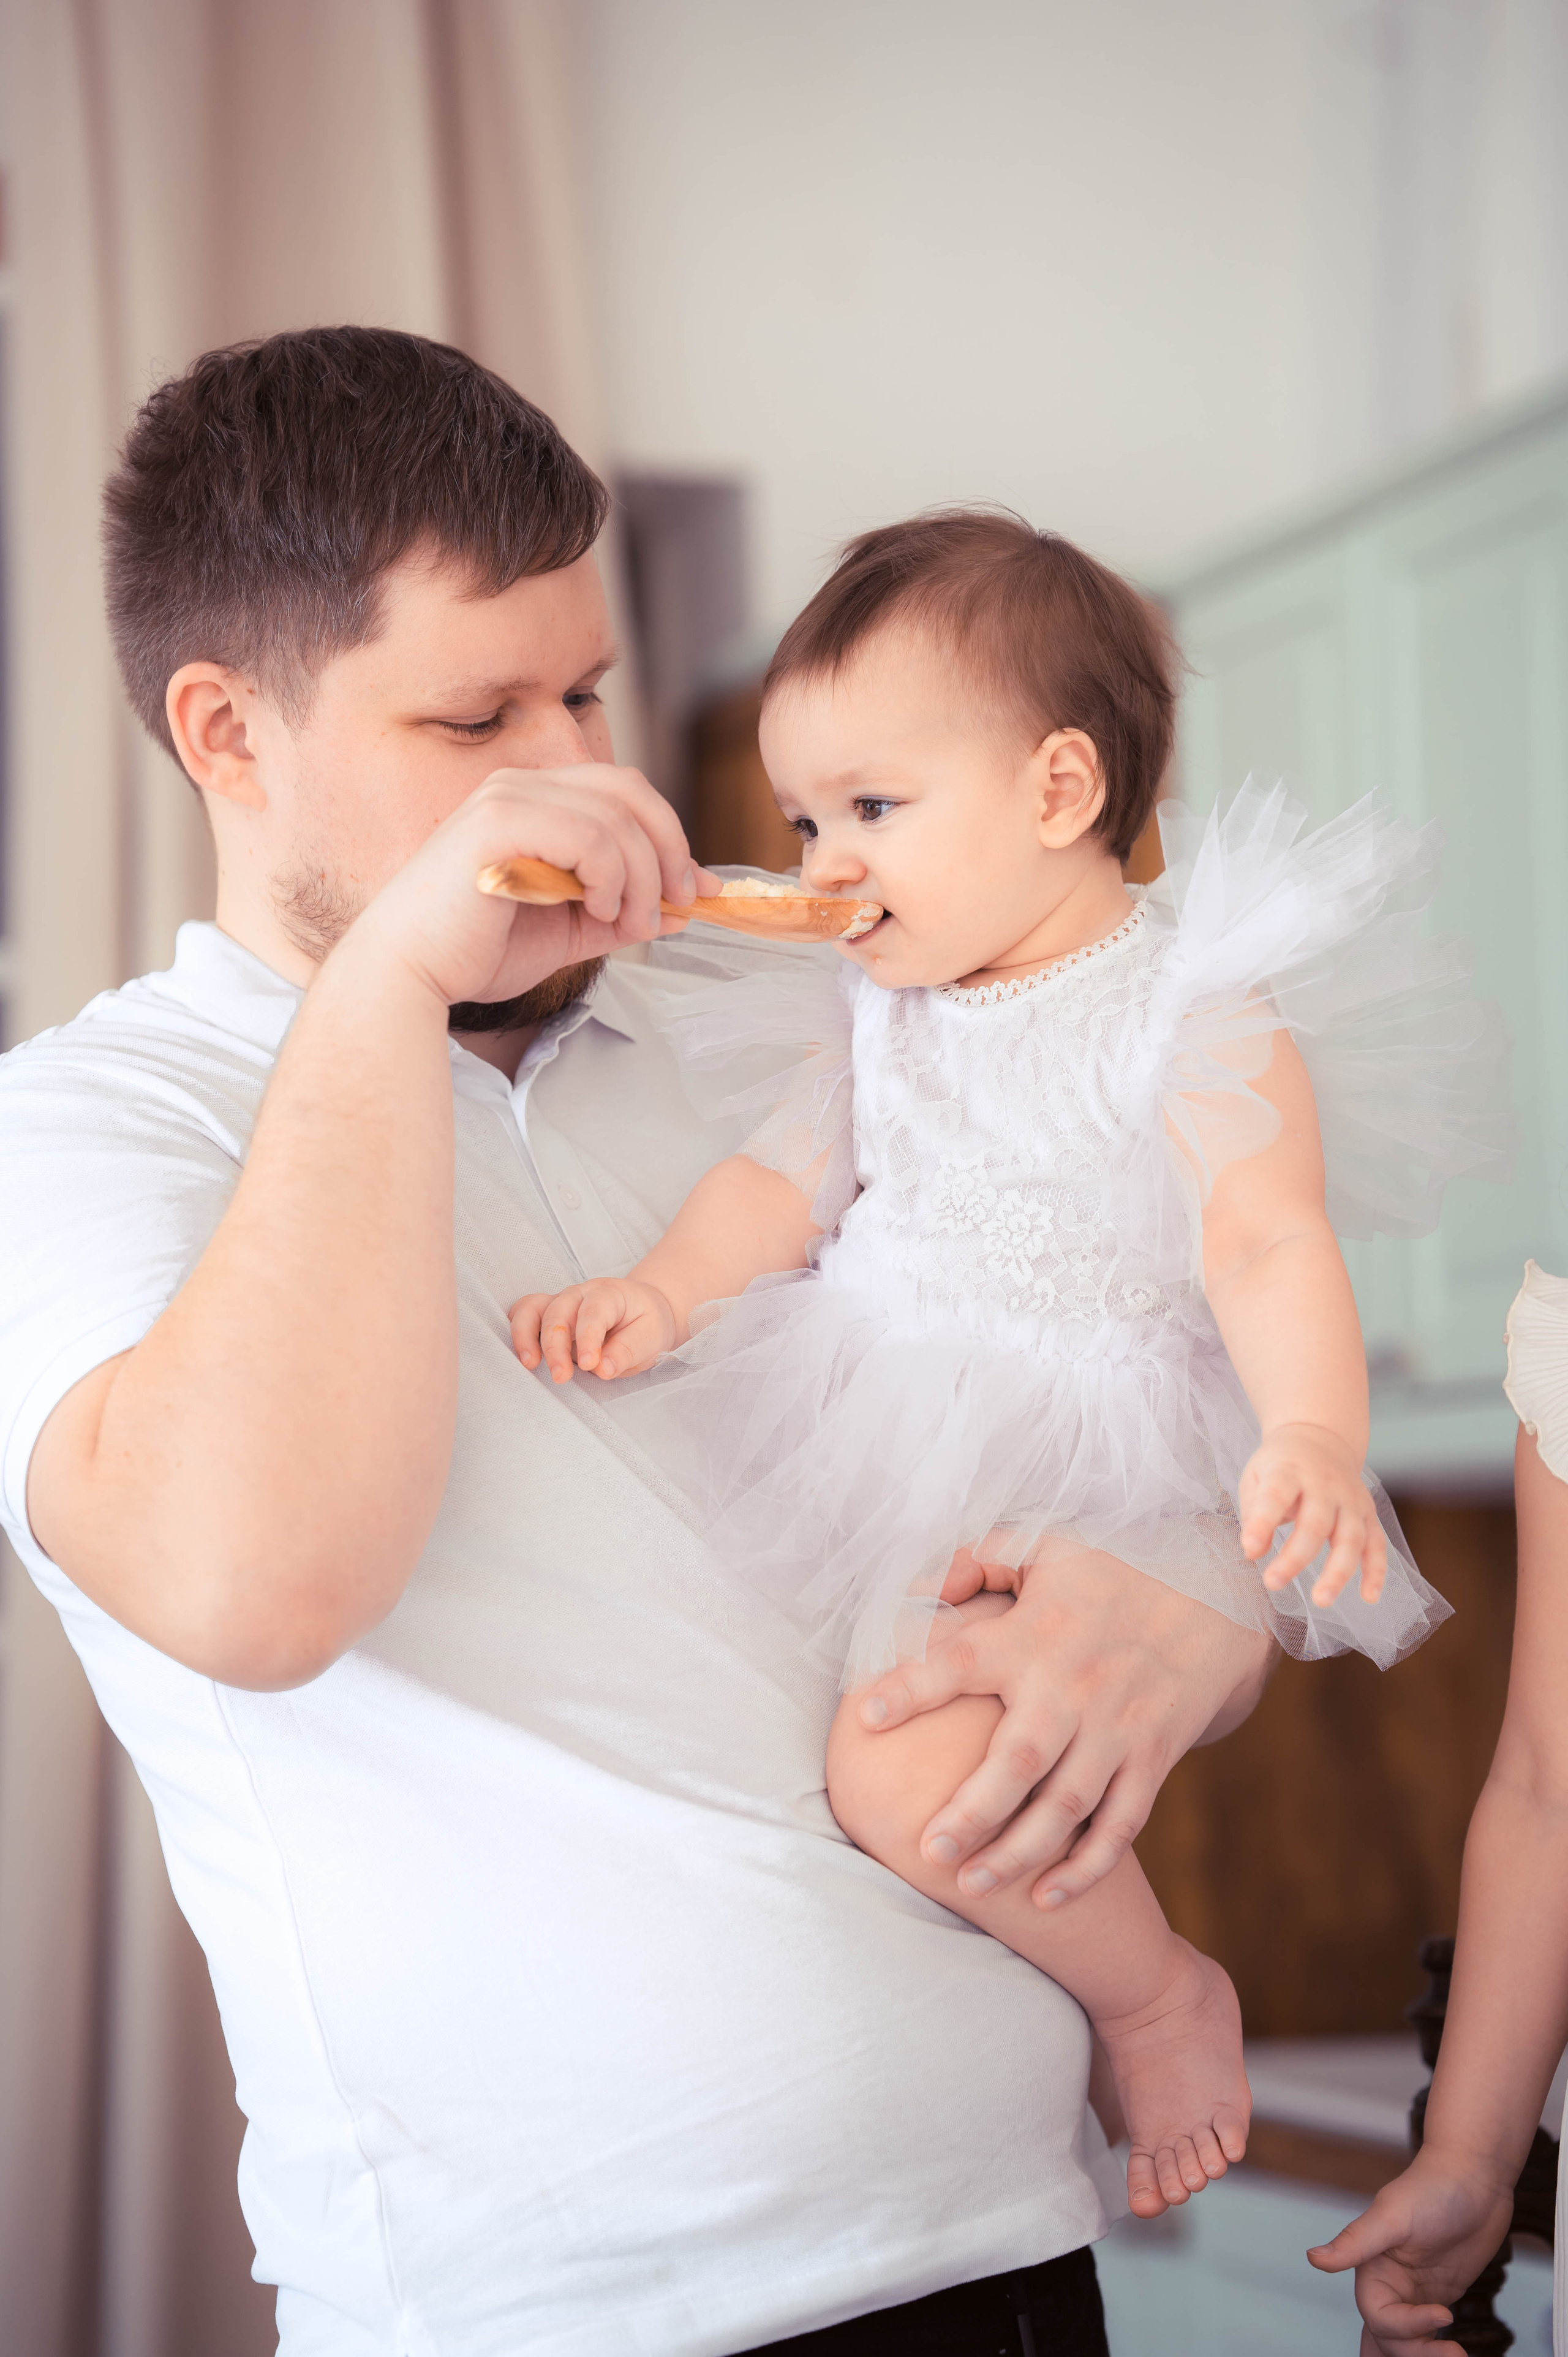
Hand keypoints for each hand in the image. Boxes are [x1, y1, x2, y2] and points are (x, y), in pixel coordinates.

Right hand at [346, 763, 717, 1011]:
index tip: (692, 891)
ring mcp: (507, 797)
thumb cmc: (476, 953)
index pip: (624, 793)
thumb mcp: (568, 929)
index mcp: (533, 800)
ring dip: (642, 876)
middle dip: (669, 850)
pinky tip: (598, 910)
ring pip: (616, 817)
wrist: (408, 974)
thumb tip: (687, 904)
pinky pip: (588, 835)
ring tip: (628, 923)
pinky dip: (611, 875)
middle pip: (630, 791)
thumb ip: (623, 911)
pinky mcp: (497, 821)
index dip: (670, 836)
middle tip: (674, 904)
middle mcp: (520, 785)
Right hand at [511, 1278, 678, 1381]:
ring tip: (529, 1364)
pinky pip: (523, 1314)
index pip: (594, 1312)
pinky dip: (517, 1332)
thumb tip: (601, 1369)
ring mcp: (560, 1302)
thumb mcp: (651, 1337)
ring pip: (531, 1309)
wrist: (642, 1310)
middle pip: (558, 1312)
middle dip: (555, 1346)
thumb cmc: (646, 1324)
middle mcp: (579, 1294)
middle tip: (561, 1377)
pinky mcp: (547, 1315)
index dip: (589, 1339)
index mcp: (609, 1294)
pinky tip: (522, 1356)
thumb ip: (628, 1351)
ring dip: (525, 1336)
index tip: (590, 1365)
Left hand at [853, 1546, 1273, 1905]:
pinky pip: (1120, 1824)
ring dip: (1018, 1853)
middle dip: (971, 1812)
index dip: (912, 1687)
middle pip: (1018, 1762)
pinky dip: (1087, 1867)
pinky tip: (1047, 1897)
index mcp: (1034, 1634)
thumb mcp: (1045, 1547)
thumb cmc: (1111, 1574)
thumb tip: (924, 1589)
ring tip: (969, 1885)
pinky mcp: (1153, 1758)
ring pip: (1065, 1807)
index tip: (865, 1716)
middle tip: (927, 1849)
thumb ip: (978, 1560)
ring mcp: (1117, 1729)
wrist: (1215, 1597)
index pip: (960, 1659)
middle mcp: (1072, 1687)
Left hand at [1240, 1421, 1386, 1605]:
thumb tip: (1252, 1552)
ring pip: (1350, 1538)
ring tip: (1321, 1600)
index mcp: (1289, 1471)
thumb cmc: (1280, 1466)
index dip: (1262, 1523)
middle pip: (1315, 1523)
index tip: (1248, 1548)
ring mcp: (1350, 1499)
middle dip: (1295, 1557)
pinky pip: (1377, 1543)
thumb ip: (1253, 1512)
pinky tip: (1369, 1597)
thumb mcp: (1256, 1476)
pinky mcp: (1368, 1513)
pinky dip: (1376, 1571)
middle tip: (1273, 1583)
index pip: (1276, 1496)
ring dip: (1338, 1571)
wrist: (1320, 1437)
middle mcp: (1324, 1484)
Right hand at [1306, 2149, 1514, 2354]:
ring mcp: (1414, 2292)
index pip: (1377, 2316)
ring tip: (1457, 2355)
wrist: (1475, 2178)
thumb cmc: (1433, 2187)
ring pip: (1404, 2342)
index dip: (1407, 2325)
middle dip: (1414, 2352)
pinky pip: (1427, 2334)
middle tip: (1453, 2353)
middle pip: (1387, 2337)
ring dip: (1422, 2355)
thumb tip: (1313, 2258)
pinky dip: (1433, 2349)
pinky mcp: (1438, 2295)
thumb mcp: (1393, 2215)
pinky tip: (1453, 2353)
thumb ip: (1355, 2242)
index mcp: (1371, 2266)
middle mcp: (1389, 2283)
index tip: (1444, 2314)